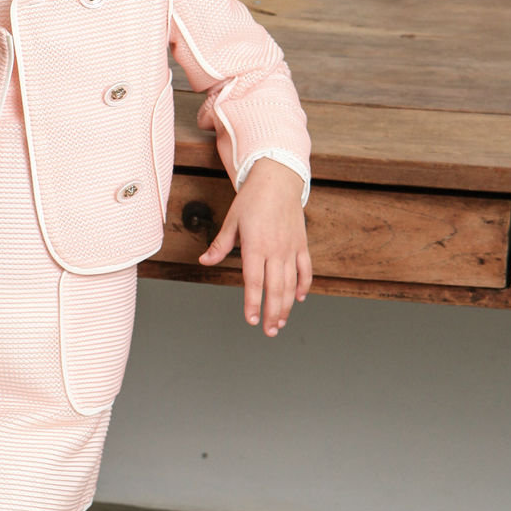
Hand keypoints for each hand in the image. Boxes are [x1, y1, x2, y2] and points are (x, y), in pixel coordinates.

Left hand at [199, 157, 311, 334]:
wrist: (279, 179)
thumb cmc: (253, 199)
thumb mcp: (232, 220)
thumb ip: (220, 245)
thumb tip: (204, 261)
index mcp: (256, 246)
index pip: (254, 282)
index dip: (252, 303)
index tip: (251, 320)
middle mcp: (276, 250)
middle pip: (276, 289)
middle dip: (272, 313)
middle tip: (269, 331)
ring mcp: (291, 248)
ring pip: (291, 284)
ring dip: (287, 306)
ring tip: (281, 323)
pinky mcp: (301, 244)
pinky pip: (305, 270)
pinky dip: (303, 286)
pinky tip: (299, 299)